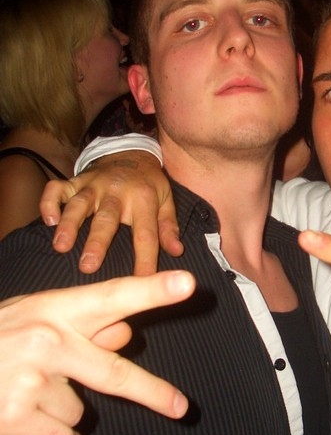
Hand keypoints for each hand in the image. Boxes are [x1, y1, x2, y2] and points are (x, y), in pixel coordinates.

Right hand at [0, 270, 194, 434]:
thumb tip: (126, 334)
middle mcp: (46, 342)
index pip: (113, 297)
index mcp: (54, 310)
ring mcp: (30, 382)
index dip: (152, 291)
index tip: (189, 283)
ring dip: (66, 409)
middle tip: (180, 407)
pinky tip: (31, 421)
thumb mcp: (33, 319)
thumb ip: (79, 325)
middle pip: (114, 373)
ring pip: (83, 411)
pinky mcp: (15, 419)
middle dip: (152, 392)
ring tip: (29, 391)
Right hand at [39, 151, 181, 275]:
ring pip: (78, 204)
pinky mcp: (75, 180)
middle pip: (106, 219)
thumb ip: (168, 227)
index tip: (141, 282)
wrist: (130, 152)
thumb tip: (177, 252)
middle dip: (97, 243)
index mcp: (144, 199)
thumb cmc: (148, 184)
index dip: (144, 258)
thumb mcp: (166, 200)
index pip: (145, 233)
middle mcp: (117, 192)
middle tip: (88, 267)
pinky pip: (57, 188)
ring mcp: (93, 185)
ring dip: (69, 225)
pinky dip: (49, 203)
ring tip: (60, 247)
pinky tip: (48, 221)